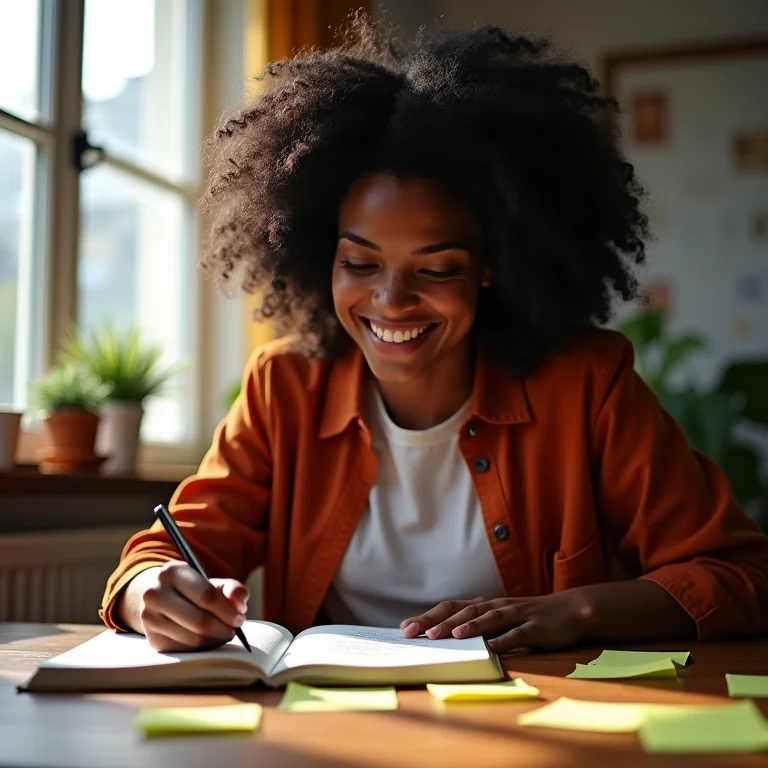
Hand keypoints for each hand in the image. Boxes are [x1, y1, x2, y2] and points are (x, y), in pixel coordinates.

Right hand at [119, 562, 248, 651]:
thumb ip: (233, 590)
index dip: (227, 611)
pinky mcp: (152, 638)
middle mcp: (155, 593)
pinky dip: (201, 648)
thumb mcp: (214, 583)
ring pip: (192, 639)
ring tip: (221, 633)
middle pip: (200, 621)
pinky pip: (184, 650)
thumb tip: (239, 604)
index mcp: (173, 572)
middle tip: (233, 630)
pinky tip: (206, 639)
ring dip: (214, 640)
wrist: (162, 599)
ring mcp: (149, 617)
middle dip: (223, 629)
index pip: (207, 596)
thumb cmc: (195, 590)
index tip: (239, 618)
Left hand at [400, 592, 590, 652]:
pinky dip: (506, 640)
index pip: (451, 607)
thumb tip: (442, 637)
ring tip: (451, 636)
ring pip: (490, 618)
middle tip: (417, 633)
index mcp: (486, 605)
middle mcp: (498, 606)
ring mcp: (518, 615)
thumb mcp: (500, 619)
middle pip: (465, 611)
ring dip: (470, 627)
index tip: (405, 628)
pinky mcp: (537, 628)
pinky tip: (493, 648)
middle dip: (440, 622)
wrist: (570, 610)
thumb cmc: (528, 617)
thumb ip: (477, 626)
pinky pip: (520, 634)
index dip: (428, 616)